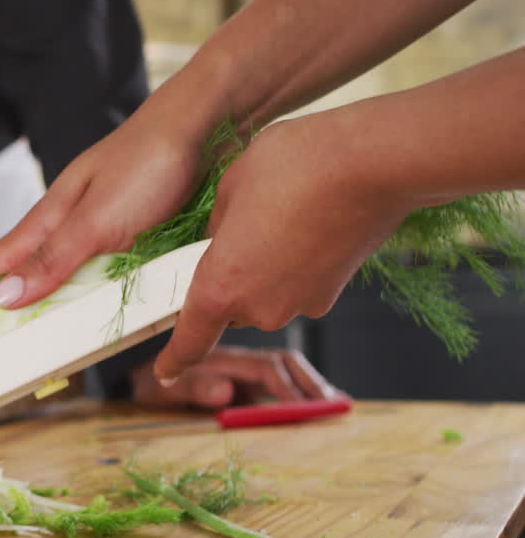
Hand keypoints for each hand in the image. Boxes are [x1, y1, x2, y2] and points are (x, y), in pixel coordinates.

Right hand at [0, 107, 204, 355]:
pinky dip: (65, 309)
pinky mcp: (125, 244)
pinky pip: (86, 285)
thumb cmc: (152, 161)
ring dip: (12, 316)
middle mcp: (63, 233)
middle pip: (4, 281)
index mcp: (47, 223)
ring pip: (42, 286)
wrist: (209, 125)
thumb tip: (4, 299)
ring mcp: (93, 239)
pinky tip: (65, 320)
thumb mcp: (100, 217)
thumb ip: (54, 258)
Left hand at [131, 346, 341, 409]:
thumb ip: (194, 390)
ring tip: (338, 405)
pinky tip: (325, 401)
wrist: (140, 375)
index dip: (288, 387)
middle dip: (312, 384)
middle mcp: (242, 360)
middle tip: (336, 406)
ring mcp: (248, 367)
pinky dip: (305, 388)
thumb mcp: (167, 391)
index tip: (306, 407)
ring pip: (290, 370)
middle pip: (287, 365)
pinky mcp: (250, 377)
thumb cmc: (152, 383)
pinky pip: (283, 378)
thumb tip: (225, 394)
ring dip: (314, 385)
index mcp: (227, 360)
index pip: (266, 369)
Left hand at [153, 114, 413, 382]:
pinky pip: (299, 287)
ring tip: (281, 217)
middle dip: (229, 280)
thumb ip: (217, 226)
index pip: (190, 339)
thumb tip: (223, 240)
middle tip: (243, 230)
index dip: (174, 360)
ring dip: (265, 269)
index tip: (165, 373)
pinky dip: (297, 266)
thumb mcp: (231, 187)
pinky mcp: (333, 294)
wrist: (372, 163)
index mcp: (221, 286)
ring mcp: (300, 305)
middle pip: (231, 308)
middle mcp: (259, 309)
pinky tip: (308, 227)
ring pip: (266, 297)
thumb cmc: (294, 166)